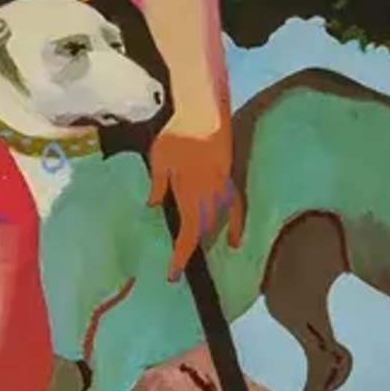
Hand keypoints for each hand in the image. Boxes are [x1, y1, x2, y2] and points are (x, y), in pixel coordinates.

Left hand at [146, 106, 240, 270]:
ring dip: (206, 239)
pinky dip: (236, 225)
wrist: (204, 114)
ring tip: (194, 254)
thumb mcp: (159, 160)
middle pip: (202, 232)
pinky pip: (236, 208)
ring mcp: (222, 189)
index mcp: (191, 195)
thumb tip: (153, 206)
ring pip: (217, 223)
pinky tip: (236, 241)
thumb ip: (158, 184)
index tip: (173, 275)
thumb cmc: (177, 135)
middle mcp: (210, 197)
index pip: (188, 233)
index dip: (181, 256)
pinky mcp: (230, 180)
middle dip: (190, 251)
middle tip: (176, 269)